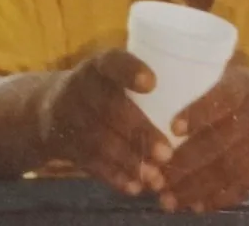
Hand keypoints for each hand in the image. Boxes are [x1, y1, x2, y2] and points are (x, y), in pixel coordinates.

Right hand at [40, 49, 173, 196]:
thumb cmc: (103, 88)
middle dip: (139, 132)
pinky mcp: (63, 144)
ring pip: (99, 140)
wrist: (51, 106)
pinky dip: (113, 176)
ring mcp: (68, 116)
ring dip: (129, 160)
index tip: (152, 84)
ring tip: (156, 177)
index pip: (112, 61)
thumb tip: (198, 93)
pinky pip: (88, 161)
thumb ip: (142, 83)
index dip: (129, 71)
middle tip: (167, 153)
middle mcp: (80, 87)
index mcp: (99, 65)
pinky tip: (135, 186)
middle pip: (109, 108)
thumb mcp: (114, 74)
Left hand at [157, 68, 248, 212]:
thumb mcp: (234, 76)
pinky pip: (242, 187)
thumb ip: (203, 81)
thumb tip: (152, 85)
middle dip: (186, 163)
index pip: (222, 99)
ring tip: (166, 200)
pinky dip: (217, 198)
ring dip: (195, 188)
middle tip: (155, 178)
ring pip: (228, 170)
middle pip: (220, 142)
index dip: (198, 112)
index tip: (173, 128)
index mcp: (244, 88)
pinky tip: (193, 205)